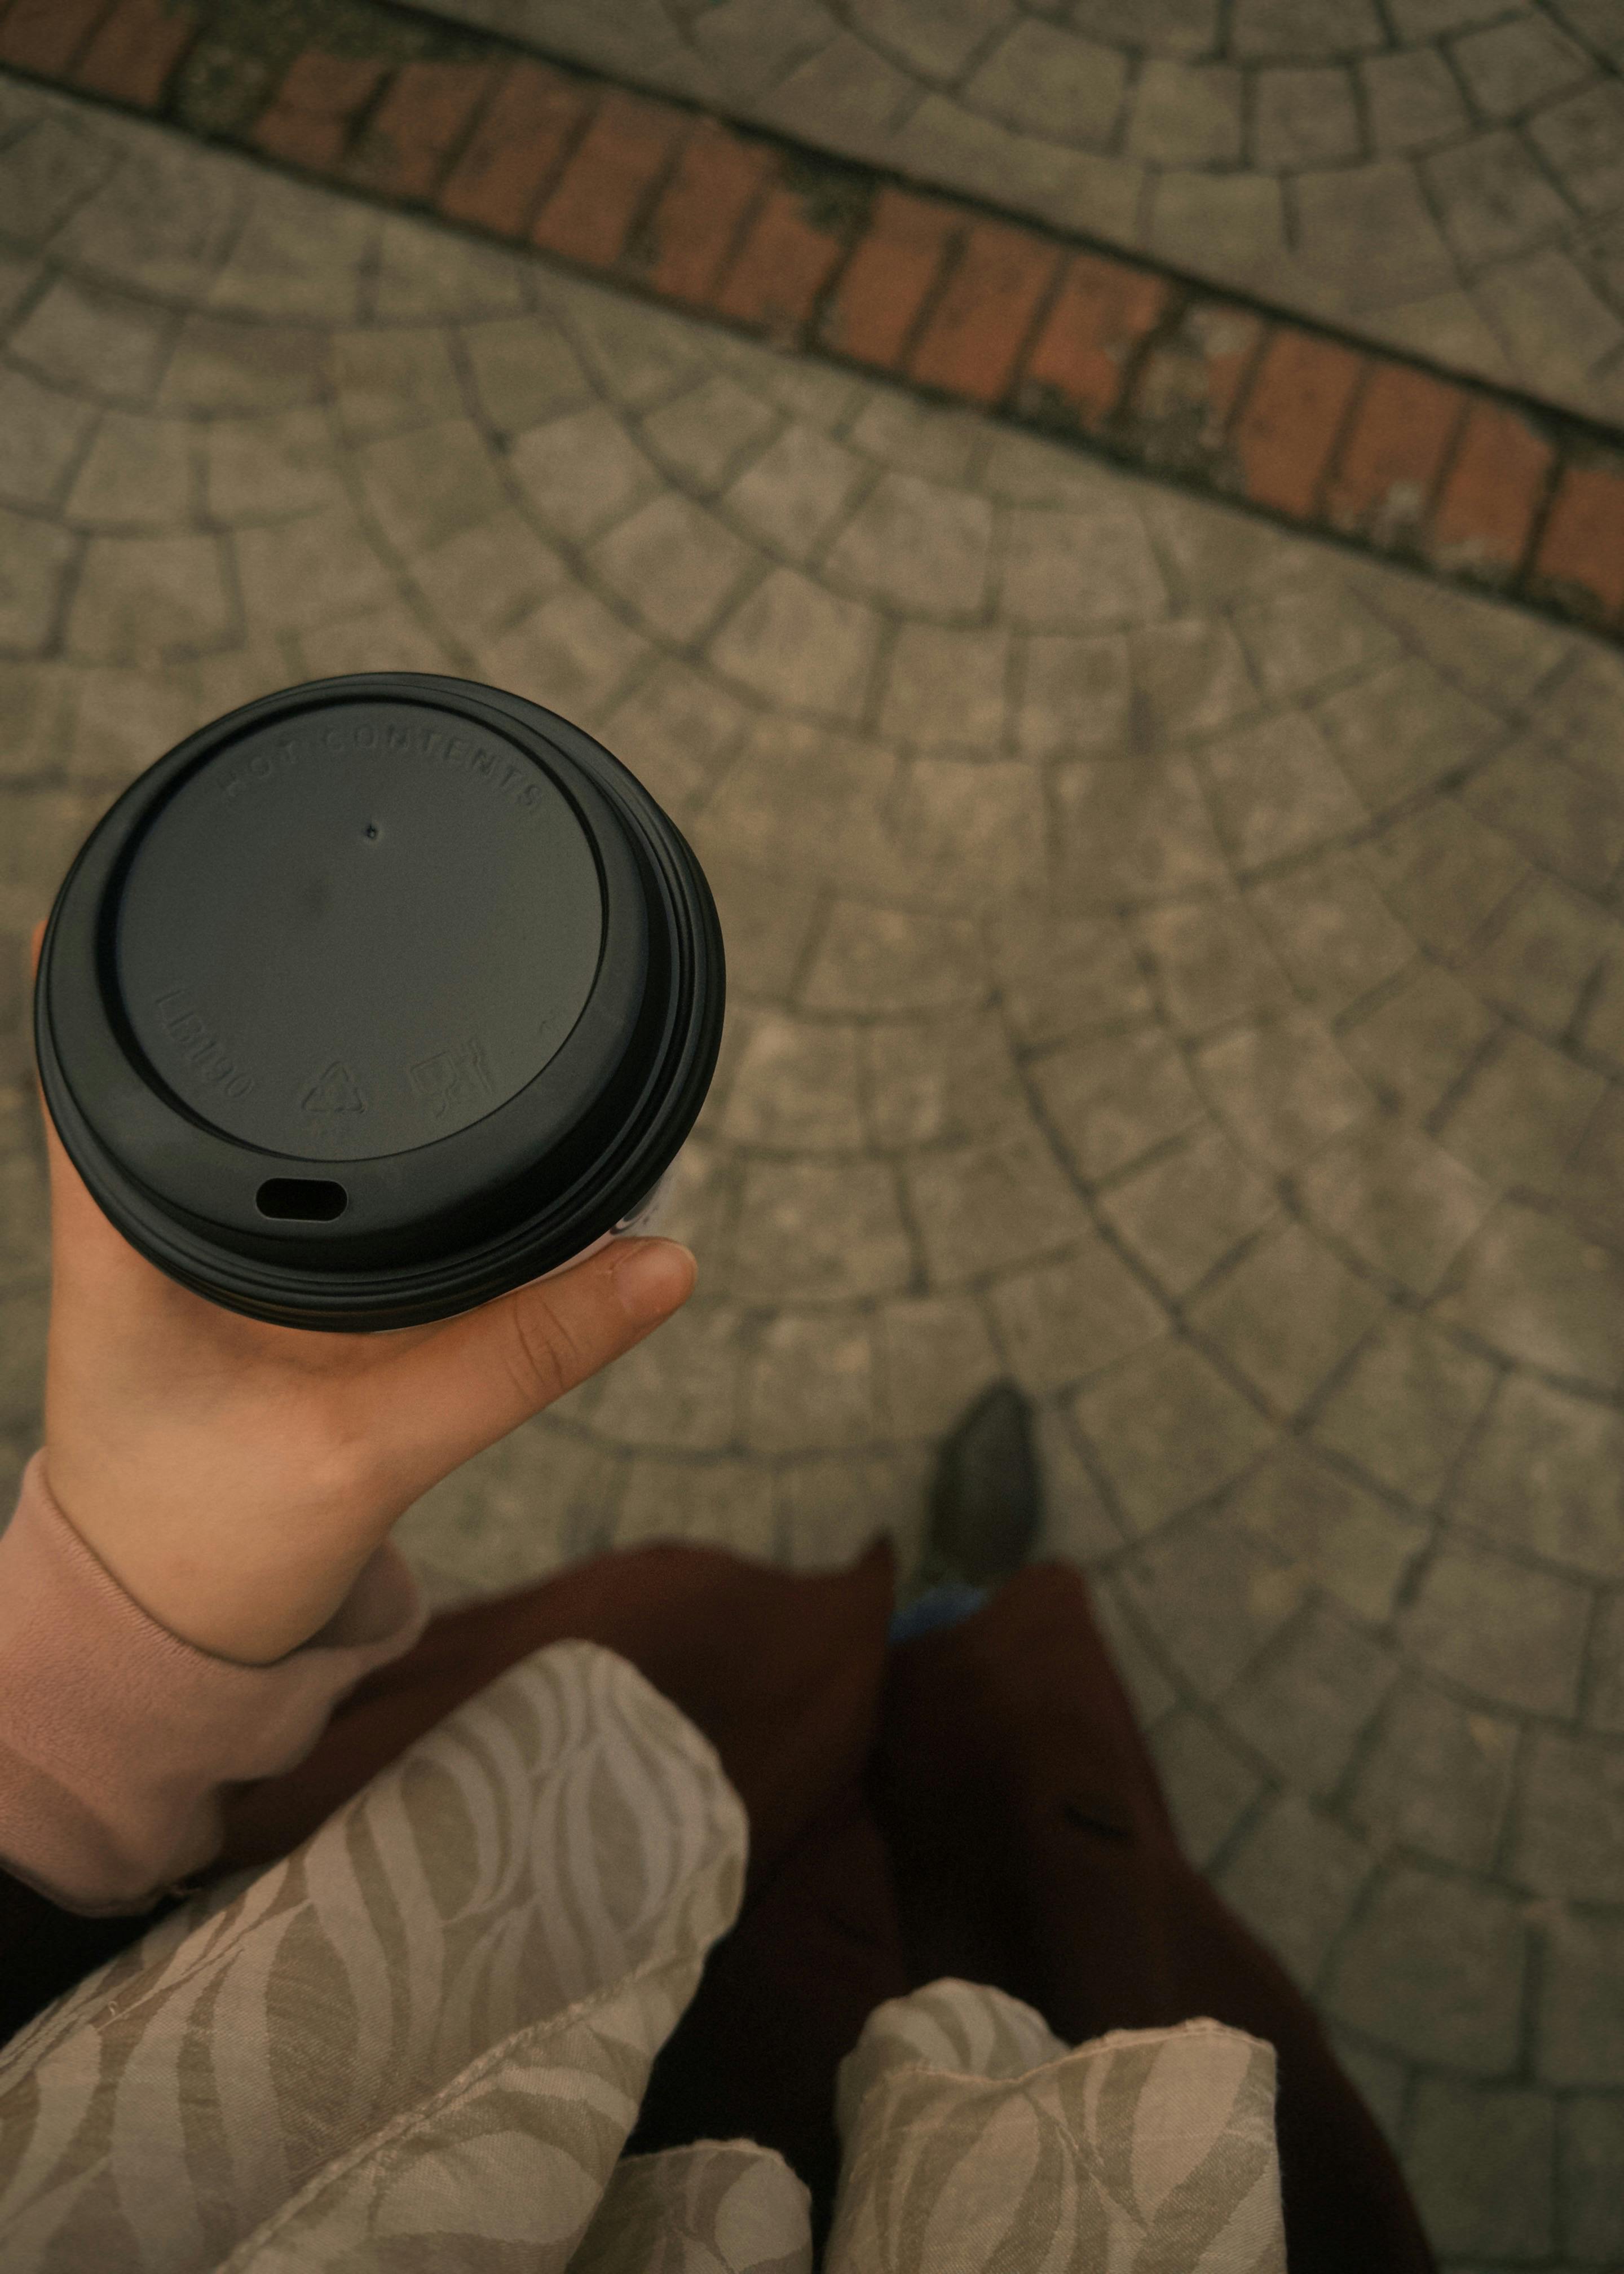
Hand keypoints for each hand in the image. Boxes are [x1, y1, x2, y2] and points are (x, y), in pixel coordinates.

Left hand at [28, 921, 696, 1664]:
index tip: (193, 856)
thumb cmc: (220, 1546)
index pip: (97, 1050)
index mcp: (123, 1233)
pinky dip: (350, 1137)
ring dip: (301, 1047)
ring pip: (241, 1114)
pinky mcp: (249, 1286)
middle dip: (250, 966)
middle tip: (345, 867)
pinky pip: (295, 1182)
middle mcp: (146, 1219)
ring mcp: (194, 1250)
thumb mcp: (375, 1451)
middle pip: (172, 1049)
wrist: (183, 1633)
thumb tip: (663, 1259)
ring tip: (393, 957)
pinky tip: (419, 1103)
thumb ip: (522, 1353)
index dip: (124, 949)